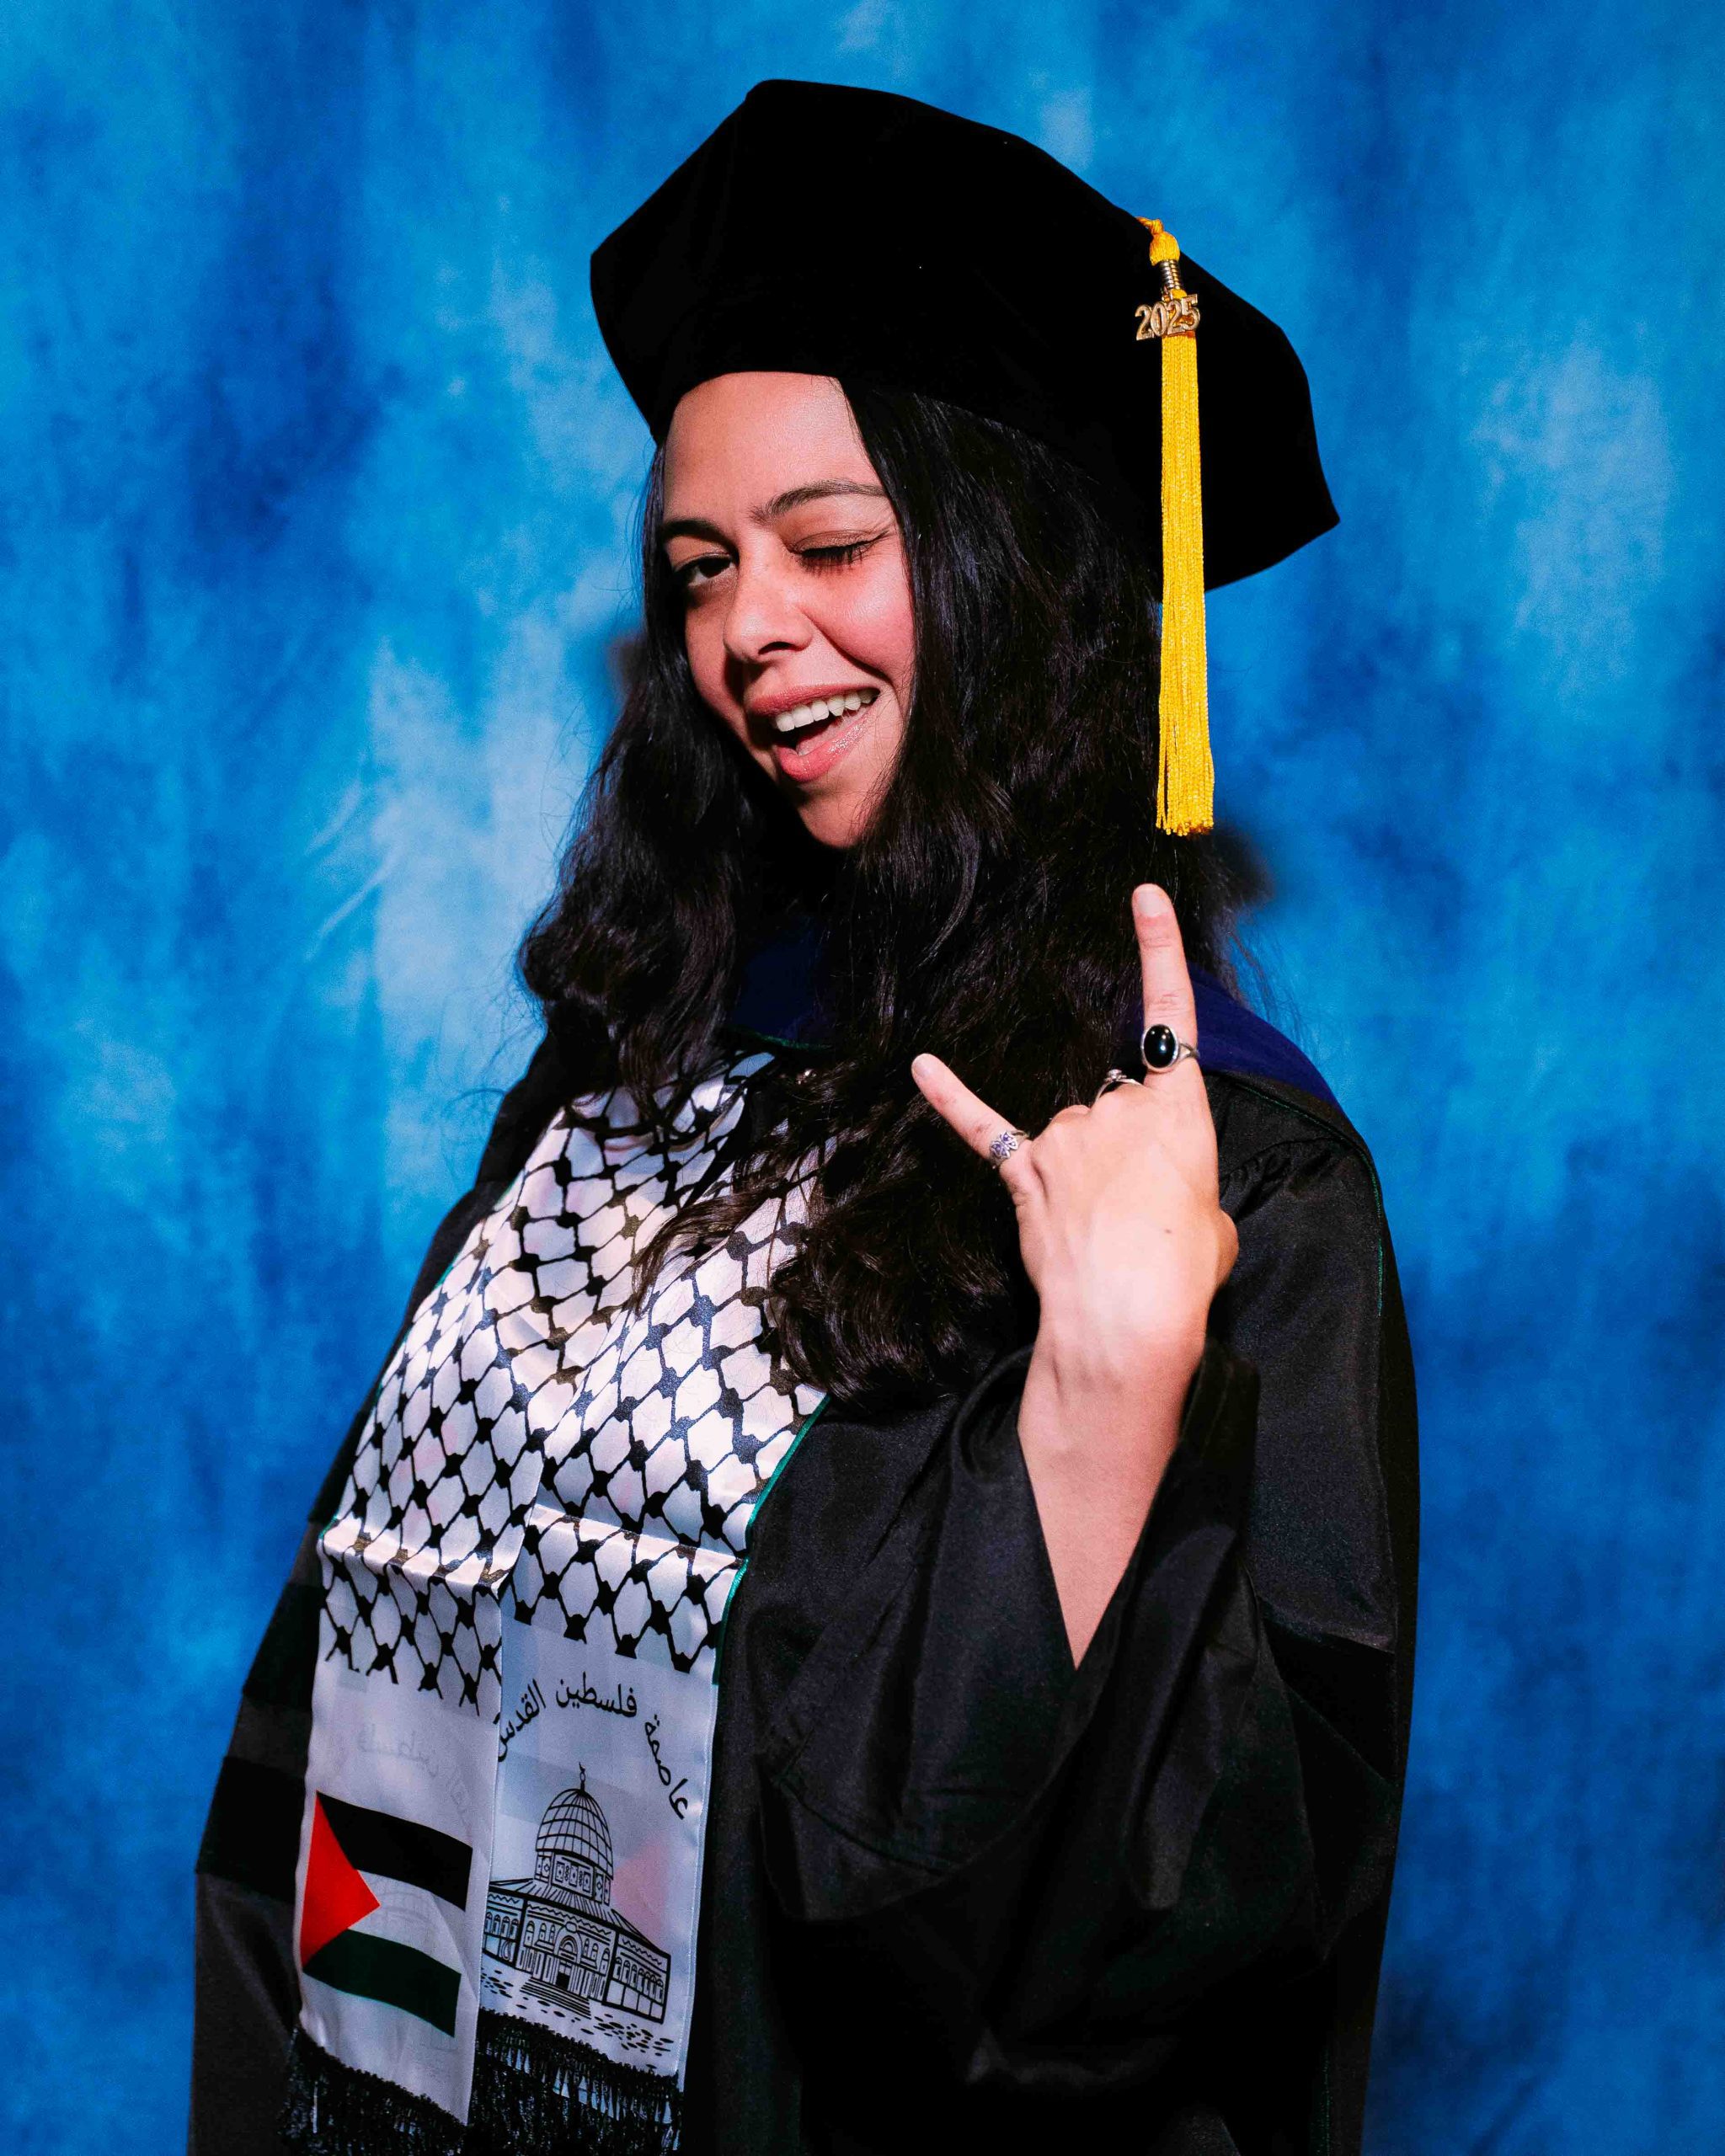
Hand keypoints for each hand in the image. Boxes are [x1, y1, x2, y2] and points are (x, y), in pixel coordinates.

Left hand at [912, 883, 1236, 1393]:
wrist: (1127, 1316)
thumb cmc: (1183, 1272)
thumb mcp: (1215, 1222)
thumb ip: (1184, 1188)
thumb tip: (1152, 1195)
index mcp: (1180, 1111)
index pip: (1173, 1015)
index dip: (1160, 951)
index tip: (1144, 896)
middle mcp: (1118, 1107)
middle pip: (1118, 1108)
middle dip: (1128, 1155)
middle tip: (1143, 1217)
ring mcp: (1066, 1137)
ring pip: (1071, 1135)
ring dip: (1085, 1176)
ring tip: (1104, 1234)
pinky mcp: (1024, 1173)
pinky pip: (983, 1126)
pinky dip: (952, 1097)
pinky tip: (922, 1068)